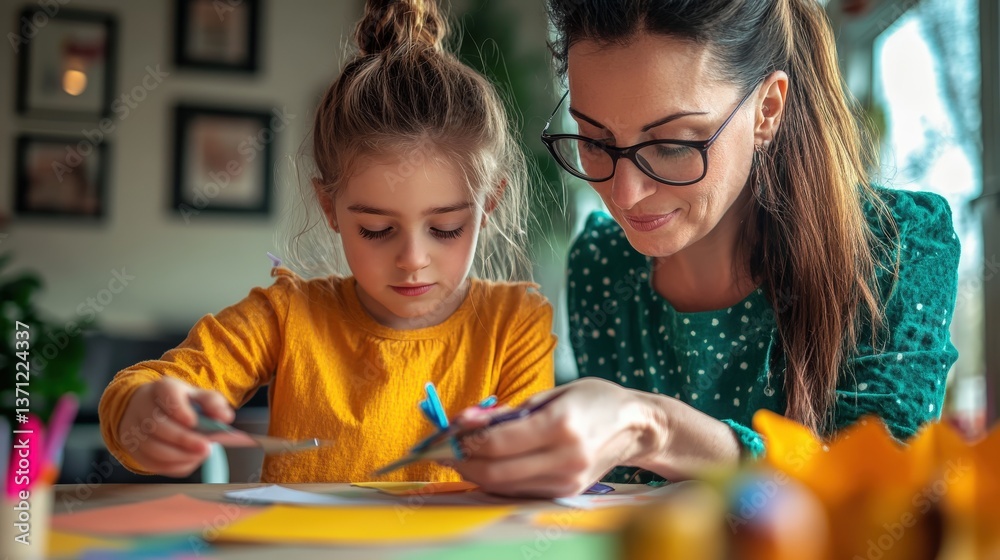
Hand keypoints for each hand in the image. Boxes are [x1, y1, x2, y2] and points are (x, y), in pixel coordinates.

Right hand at [117, 376, 233, 476]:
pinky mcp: (133, 449)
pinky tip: (188, 461)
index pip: (167, 393)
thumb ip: (214, 404)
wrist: (153, 410)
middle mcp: (143, 406)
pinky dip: (172, 466)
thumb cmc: (182, 404)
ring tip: (200, 455)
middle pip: (157, 425)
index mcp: (162, 388)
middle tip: (206, 448)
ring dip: (179, 456)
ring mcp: (134, 429)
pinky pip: (151, 463)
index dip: (179, 409)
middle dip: (184, 439)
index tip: (193, 422)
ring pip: (152, 447)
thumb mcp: (200, 397)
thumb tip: (225, 417)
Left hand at [448, 378, 653, 497]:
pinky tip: (489, 464)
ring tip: (463, 454)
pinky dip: (497, 479)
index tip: (450, 431)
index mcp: (560, 424)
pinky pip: (519, 491)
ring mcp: (567, 479)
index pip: (497, 442)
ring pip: (503, 486)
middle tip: (446, 449)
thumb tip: (466, 421)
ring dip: (475, 473)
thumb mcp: (552, 393)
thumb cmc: (595, 400)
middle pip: (495, 471)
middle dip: (463, 462)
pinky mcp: (567, 492)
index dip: (466, 440)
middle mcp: (565, 456)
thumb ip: (508, 412)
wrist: (637, 427)